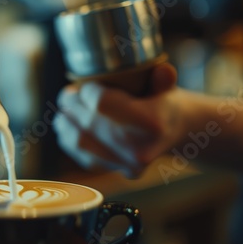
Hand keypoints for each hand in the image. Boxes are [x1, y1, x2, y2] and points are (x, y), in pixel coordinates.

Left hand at [53, 63, 180, 177]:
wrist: (178, 131)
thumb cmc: (166, 102)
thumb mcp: (167, 84)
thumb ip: (163, 77)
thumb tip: (162, 71)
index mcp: (153, 122)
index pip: (102, 103)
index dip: (87, 91)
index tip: (85, 85)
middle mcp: (140, 149)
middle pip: (89, 123)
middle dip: (72, 106)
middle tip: (67, 94)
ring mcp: (129, 164)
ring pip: (81, 143)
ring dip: (66, 124)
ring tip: (64, 110)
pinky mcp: (121, 172)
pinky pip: (84, 157)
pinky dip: (70, 141)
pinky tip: (68, 127)